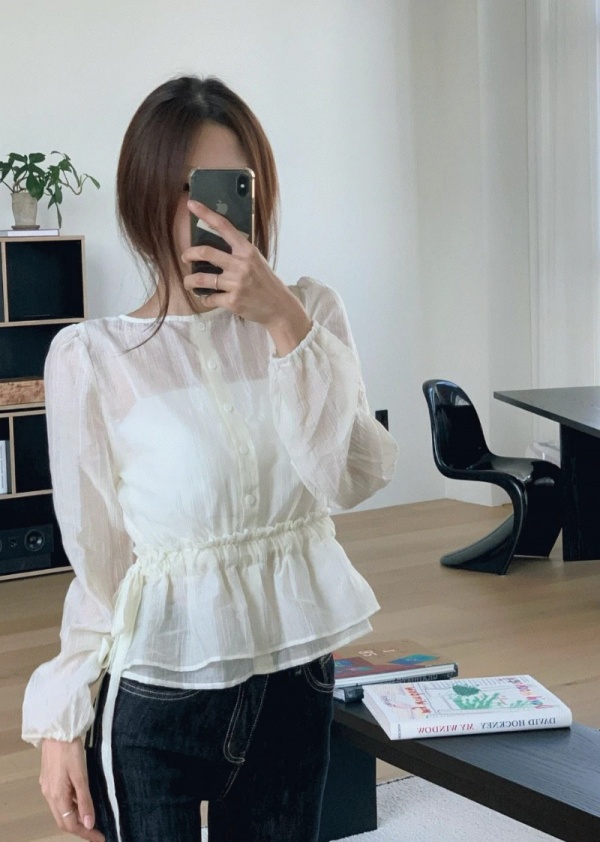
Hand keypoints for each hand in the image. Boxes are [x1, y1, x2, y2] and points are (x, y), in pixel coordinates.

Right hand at [40, 737, 103, 841]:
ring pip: (61, 812)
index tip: (99, 838)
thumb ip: (85, 800)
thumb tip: (89, 823)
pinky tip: (81, 802)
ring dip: (75, 818)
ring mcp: (48, 788)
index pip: (70, 824)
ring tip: (91, 819)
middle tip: (96, 833)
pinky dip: (70, 806)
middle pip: (63, 821)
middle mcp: (49, 795)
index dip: (85, 833)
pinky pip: (60, 801)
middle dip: (79, 829)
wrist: (58, 730)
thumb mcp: (81, 775)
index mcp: (57, 796)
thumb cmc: (70, 750)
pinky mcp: (49, 780)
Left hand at [182, 200, 311, 354]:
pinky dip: (205, 299)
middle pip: (205, 252)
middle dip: (189, 254)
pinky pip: (210, 298)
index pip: (224, 226)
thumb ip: (239, 253)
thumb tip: (216, 244)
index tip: (191, 204)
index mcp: (246, 250)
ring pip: (202, 279)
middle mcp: (240, 264)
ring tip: (188, 282)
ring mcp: (236, 283)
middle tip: (185, 257)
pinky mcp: (233, 301)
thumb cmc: (266, 282)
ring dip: (189, 281)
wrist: (279, 307)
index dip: (205, 213)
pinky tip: (207, 298)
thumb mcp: (256, 261)